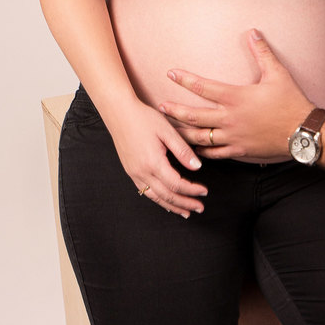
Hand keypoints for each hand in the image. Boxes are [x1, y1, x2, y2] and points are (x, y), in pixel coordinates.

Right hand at [109, 99, 208, 216]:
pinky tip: (166, 201)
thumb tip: (198, 167)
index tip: (204, 192)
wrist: (119, 112)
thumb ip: (183, 151)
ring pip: (155, 197)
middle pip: (167, 195)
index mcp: (153, 162)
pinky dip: (158, 199)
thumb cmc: (144, 118)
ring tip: (185, 212)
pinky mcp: (130, 171)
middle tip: (199, 208)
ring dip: (172, 206)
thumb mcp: (167, 131)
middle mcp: (142, 172)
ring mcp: (134, 173)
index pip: (177, 184)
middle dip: (184, 204)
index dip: (192, 190)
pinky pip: (145, 191)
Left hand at [163, 31, 311, 160]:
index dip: (184, 79)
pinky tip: (195, 149)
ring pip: (200, 138)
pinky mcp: (239, 150)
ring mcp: (233, 137)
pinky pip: (215, 153)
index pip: (203, 87)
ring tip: (171, 130)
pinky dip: (202, 151)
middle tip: (161, 107)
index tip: (171, 74)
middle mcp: (230, 118)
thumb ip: (262, 53)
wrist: (303, 131)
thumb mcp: (278, 74)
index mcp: (236, 98)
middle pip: (194, 116)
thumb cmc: (291, 102)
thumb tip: (253, 32)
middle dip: (175, 111)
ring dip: (183, 133)